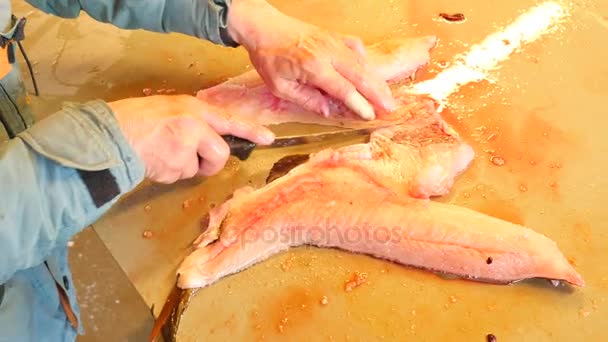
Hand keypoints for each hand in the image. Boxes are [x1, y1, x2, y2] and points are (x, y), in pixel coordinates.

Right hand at [108, 95, 274, 182]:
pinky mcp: (174, 166)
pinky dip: (167, 173)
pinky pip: (179, 176)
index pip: (228, 120)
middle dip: (210, 164)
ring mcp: (185, 146)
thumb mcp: (167, 110)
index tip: (268, 139)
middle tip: (192, 161)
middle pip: (220, 154)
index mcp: (192, 108)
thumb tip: (204, 138)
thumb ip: (189, 121)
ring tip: (160, 154)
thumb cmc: (132, 119)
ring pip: (197, 168)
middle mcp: (194, 125)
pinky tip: (151, 160)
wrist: (108, 134)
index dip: (250, 130)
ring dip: (183, 168)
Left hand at [226, 0, 395, 119]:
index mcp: (314, 68)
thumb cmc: (269, 57)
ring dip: (376, 79)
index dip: (359, 104)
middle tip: (391, 107)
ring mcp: (333, 42)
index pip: (344, 90)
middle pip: (361, 75)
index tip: (369, 115)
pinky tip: (368, 70)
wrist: (263, 27)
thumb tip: (327, 111)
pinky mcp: (333, 36)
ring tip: (387, 94)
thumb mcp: (280, 86)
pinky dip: (365, 59)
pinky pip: (355, 47)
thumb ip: (306, 99)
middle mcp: (328, 53)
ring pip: (362, 62)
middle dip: (378, 93)